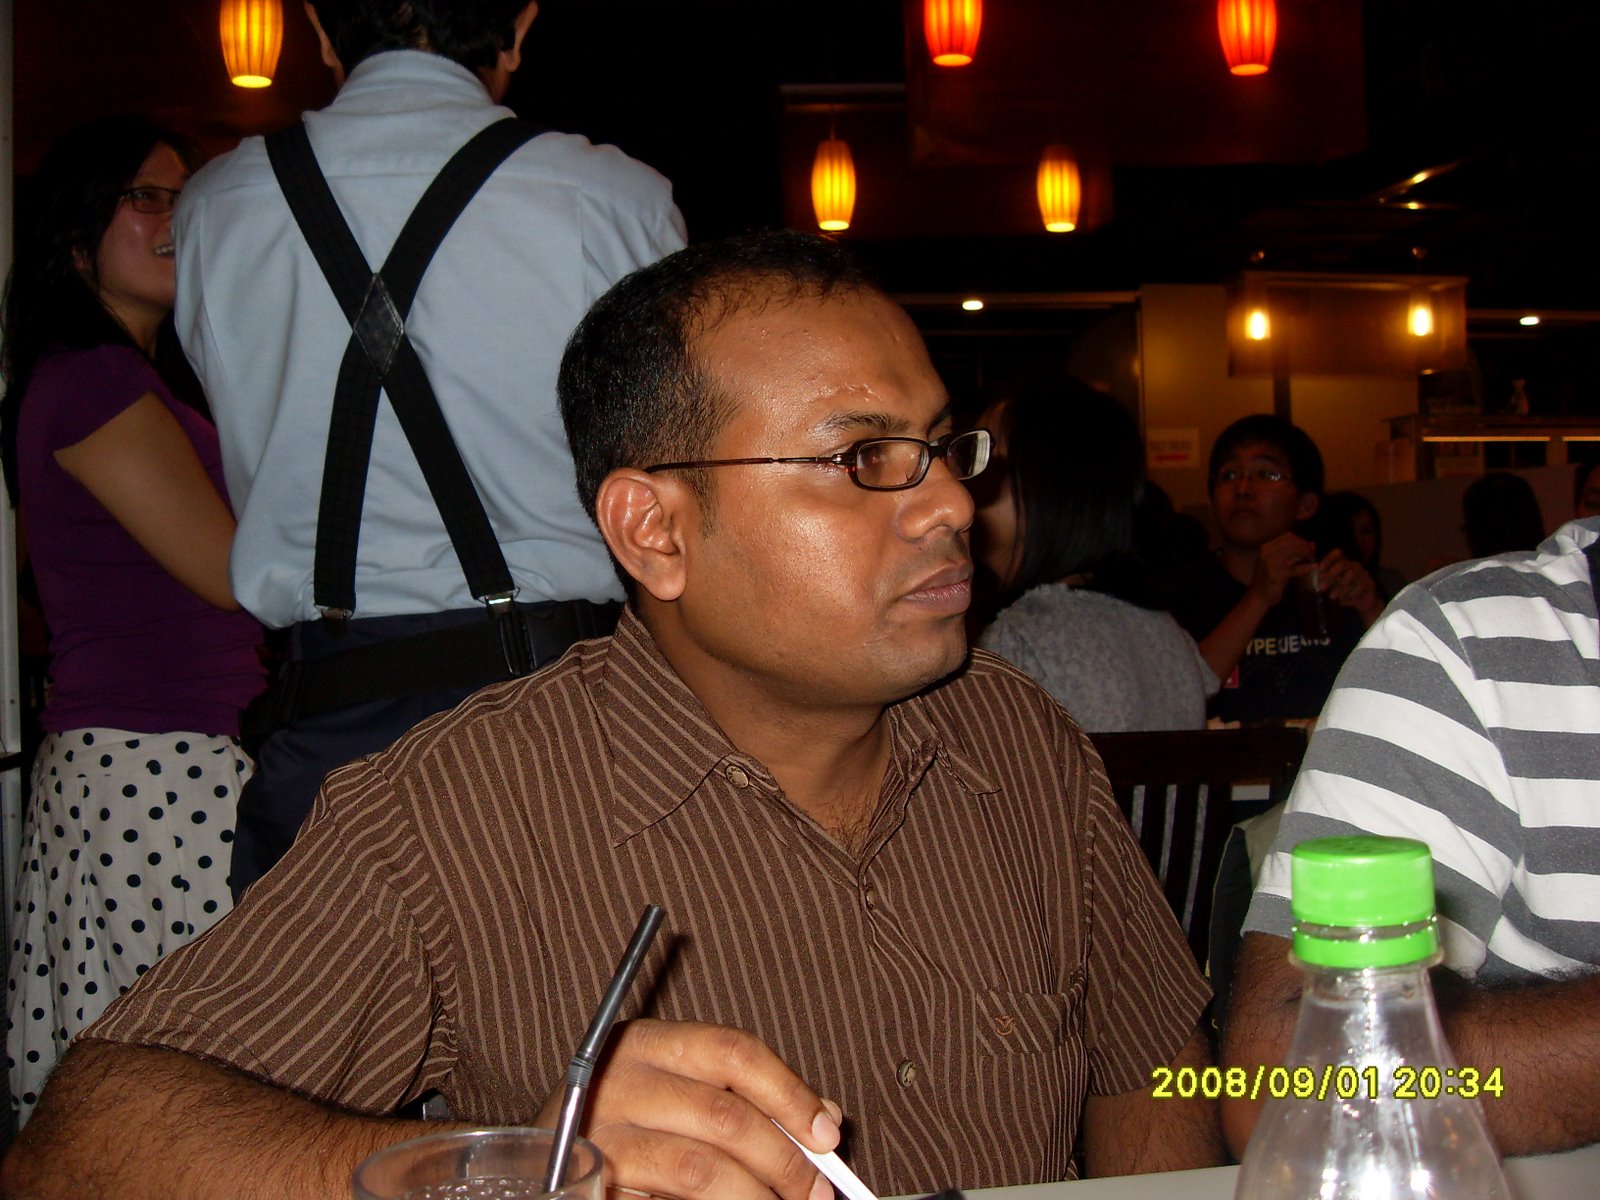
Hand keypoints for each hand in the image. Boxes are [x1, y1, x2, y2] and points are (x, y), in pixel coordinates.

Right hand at [542, 1019, 838, 1199]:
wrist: (536, 1171)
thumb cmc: (627, 1132)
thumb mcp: (686, 1102)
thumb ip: (749, 1103)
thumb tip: (825, 1119)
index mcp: (650, 1041)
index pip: (734, 1051)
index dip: (789, 1092)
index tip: (828, 1135)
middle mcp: (619, 1076)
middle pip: (723, 1113)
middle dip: (784, 1160)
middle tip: (815, 1193)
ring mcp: (599, 1132)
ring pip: (700, 1166)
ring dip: (755, 1196)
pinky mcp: (592, 1176)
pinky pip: (667, 1198)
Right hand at [1248, 531, 1316, 606]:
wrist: (1258, 597)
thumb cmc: (1270, 580)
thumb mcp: (1279, 563)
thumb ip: (1294, 554)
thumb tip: (1312, 544)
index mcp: (1265, 547)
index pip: (1288, 536)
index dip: (1301, 540)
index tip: (1309, 548)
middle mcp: (1266, 552)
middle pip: (1292, 542)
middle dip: (1305, 546)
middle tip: (1312, 554)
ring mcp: (1270, 563)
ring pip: (1294, 552)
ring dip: (1307, 554)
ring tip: (1313, 560)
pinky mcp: (1276, 574)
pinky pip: (1296, 568)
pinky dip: (1307, 567)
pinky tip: (1315, 568)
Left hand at [1315, 549, 1382, 626]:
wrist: (1363, 602)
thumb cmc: (1344, 591)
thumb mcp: (1333, 585)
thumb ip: (1326, 579)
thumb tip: (1319, 577)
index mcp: (1344, 563)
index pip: (1337, 553)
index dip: (1328, 559)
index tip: (1319, 569)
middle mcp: (1354, 566)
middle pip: (1342, 564)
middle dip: (1330, 575)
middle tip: (1322, 587)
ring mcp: (1363, 574)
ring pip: (1351, 575)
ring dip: (1339, 587)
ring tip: (1332, 596)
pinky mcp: (1369, 584)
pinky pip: (1359, 586)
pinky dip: (1349, 594)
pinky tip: (1343, 600)